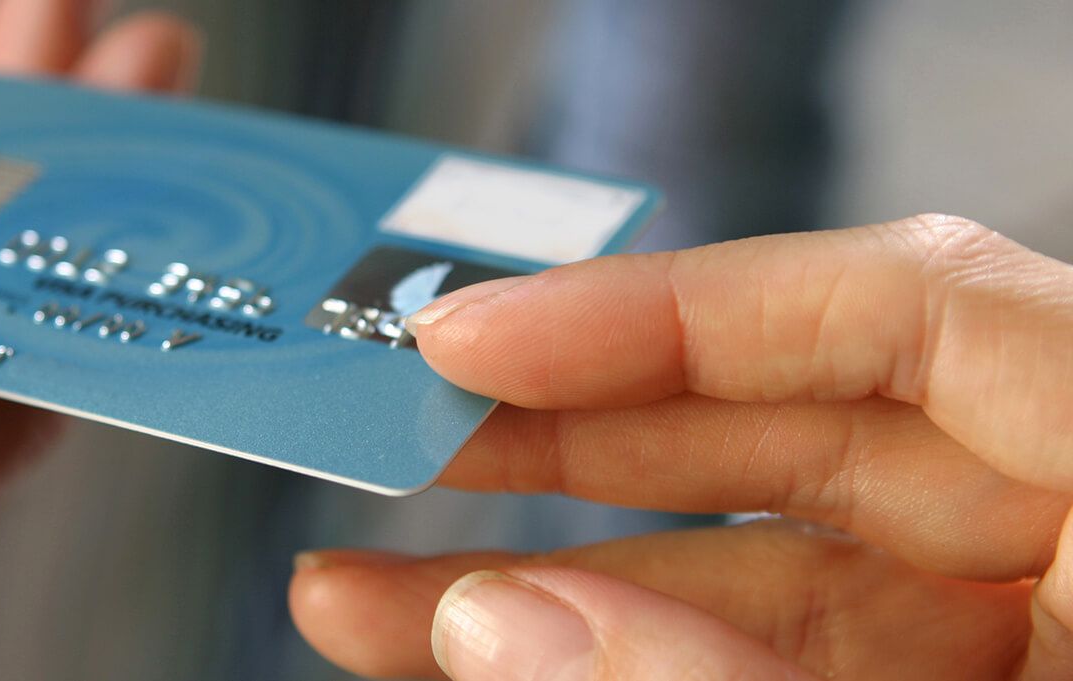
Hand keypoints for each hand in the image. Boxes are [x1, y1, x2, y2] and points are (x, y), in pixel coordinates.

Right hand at [290, 215, 1072, 679]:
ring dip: (555, 583)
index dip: (661, 309)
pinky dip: (630, 652)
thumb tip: (502, 622)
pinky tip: (489, 651)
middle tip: (394, 435)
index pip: (902, 305)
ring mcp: (1023, 628)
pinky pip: (776, 654)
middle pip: (793, 431)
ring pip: (759, 571)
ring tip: (367, 597)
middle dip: (564, 439)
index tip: (471, 339)